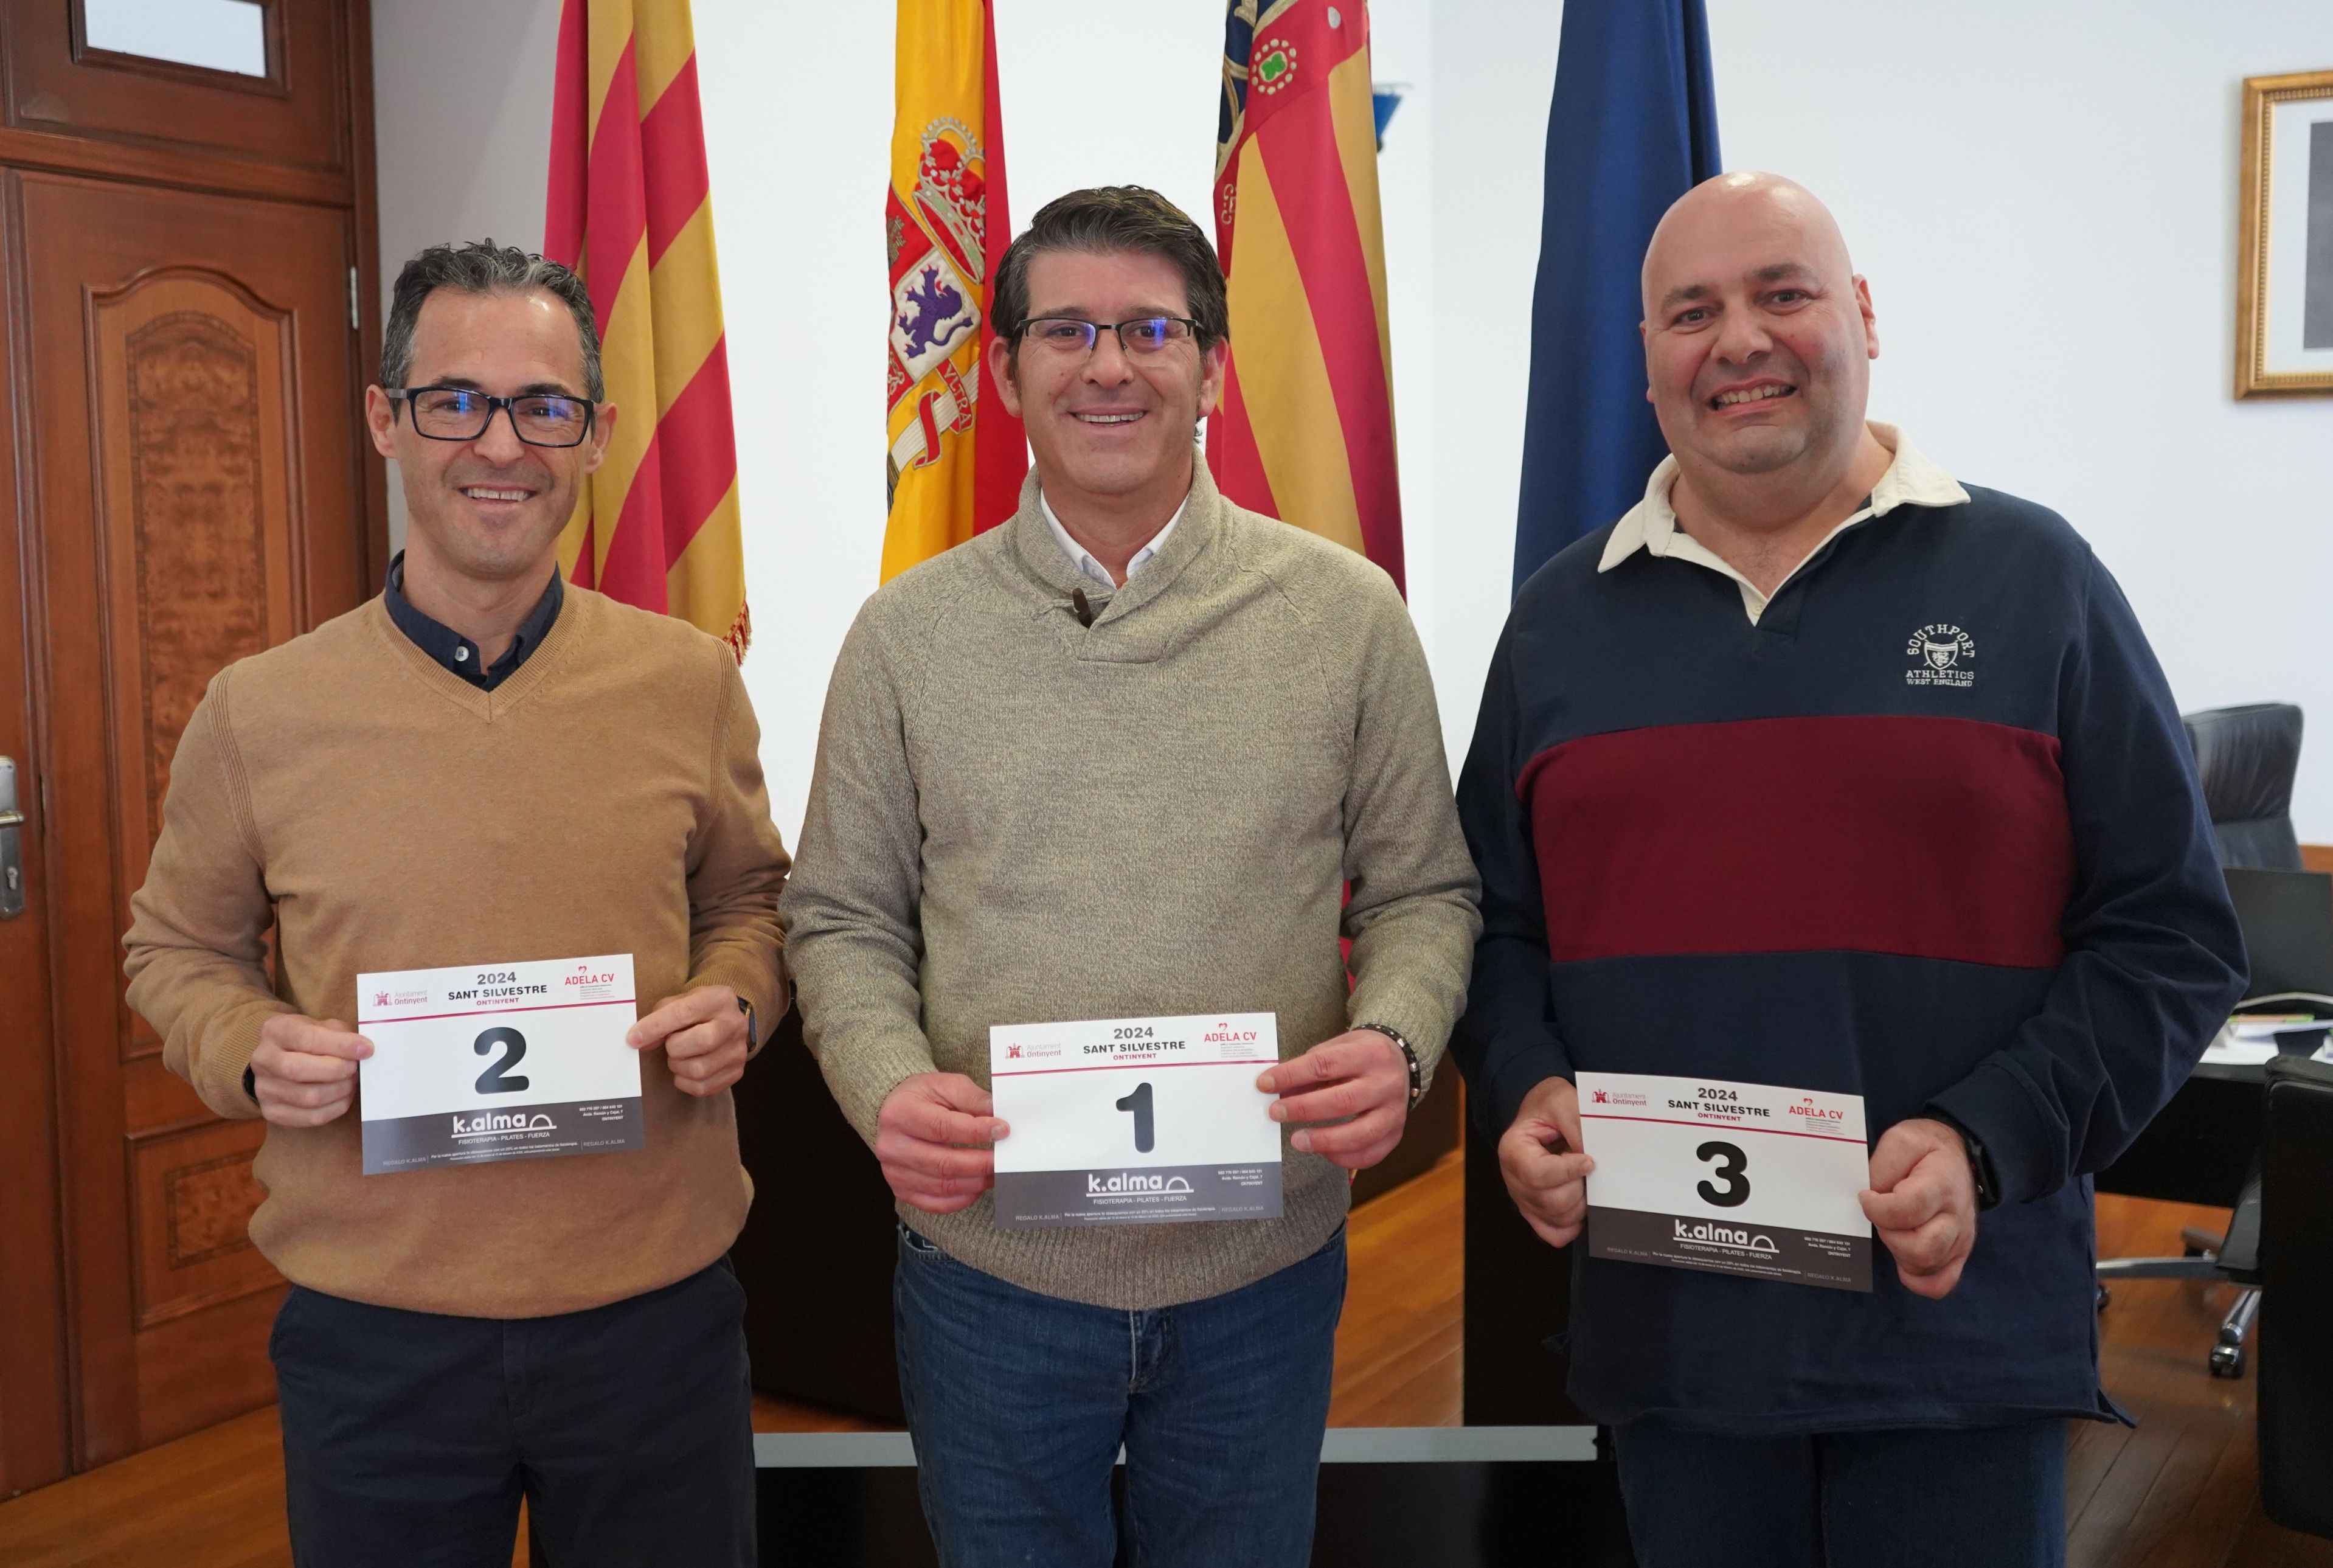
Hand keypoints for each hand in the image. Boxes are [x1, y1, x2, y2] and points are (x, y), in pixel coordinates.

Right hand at [249, 1014, 373, 1127]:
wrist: (282, 1063)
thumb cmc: (309, 1042)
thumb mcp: (323, 1027)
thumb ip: (341, 1035)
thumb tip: (363, 1049)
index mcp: (275, 1031)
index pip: (307, 1039)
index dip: (341, 1046)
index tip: (366, 1049)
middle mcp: (263, 1060)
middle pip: (298, 1070)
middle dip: (337, 1070)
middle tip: (355, 1068)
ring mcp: (264, 1089)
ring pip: (308, 1097)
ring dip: (339, 1091)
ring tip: (350, 1081)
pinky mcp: (272, 1112)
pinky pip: (311, 1117)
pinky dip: (335, 1108)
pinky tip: (342, 1097)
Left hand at [627, 984, 749, 1096]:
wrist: (728, 1023)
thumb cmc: (699, 1012)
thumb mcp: (681, 1002)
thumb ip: (659, 1017)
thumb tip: (640, 1042)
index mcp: (719, 999)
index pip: (684, 1013)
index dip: (655, 1027)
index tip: (633, 1038)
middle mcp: (734, 1024)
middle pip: (699, 1042)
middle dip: (674, 1047)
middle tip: (671, 1044)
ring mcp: (738, 1051)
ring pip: (698, 1069)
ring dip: (678, 1065)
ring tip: (680, 1056)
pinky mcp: (736, 1072)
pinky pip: (701, 1087)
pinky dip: (685, 1081)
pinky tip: (687, 1068)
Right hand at [875, 1073, 1007, 1214]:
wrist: (895, 1113)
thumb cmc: (922, 1097)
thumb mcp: (946, 1085)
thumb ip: (972, 1099)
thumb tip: (998, 1115)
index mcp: (900, 1114)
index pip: (942, 1128)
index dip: (976, 1132)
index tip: (1002, 1131)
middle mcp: (892, 1146)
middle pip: (943, 1163)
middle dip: (980, 1164)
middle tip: (1004, 1160)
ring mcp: (895, 1172)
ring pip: (942, 1186)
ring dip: (975, 1182)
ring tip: (996, 1172)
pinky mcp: (902, 1189)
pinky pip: (936, 1203)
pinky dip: (961, 1199)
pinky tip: (977, 1186)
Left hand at [1257, 1030, 1410, 1169]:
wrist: (1402, 1061)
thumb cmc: (1361, 1055)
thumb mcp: (1337, 1049)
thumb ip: (1310, 1068)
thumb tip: (1276, 1090)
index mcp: (1370, 1054)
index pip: (1324, 1065)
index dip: (1291, 1075)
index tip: (1264, 1084)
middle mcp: (1387, 1083)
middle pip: (1342, 1101)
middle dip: (1303, 1109)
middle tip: (1275, 1113)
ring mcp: (1395, 1112)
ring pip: (1359, 1133)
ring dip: (1323, 1140)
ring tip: (1296, 1140)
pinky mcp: (1396, 1135)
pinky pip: (1369, 1155)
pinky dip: (1342, 1157)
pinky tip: (1322, 1151)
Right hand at [1497, 1076, 1595, 1246]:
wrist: (1541, 1114)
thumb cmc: (1548, 1107)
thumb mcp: (1562, 1101)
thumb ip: (1576, 1124)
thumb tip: (1593, 1155)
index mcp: (1513, 1151)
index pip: (1538, 1175)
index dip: (1568, 1171)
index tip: (1589, 1161)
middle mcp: (1513, 1179)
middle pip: (1551, 1201)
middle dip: (1578, 1187)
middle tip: (1587, 1167)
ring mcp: (1524, 1199)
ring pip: (1558, 1219)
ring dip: (1580, 1203)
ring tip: (1583, 1179)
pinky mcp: (1536, 1213)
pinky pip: (1555, 1234)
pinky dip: (1572, 1224)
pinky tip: (1578, 1202)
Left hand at [1859, 1117, 1978, 1298]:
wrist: (1957, 1155)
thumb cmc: (1925, 1150)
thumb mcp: (1901, 1140)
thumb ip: (1882, 1167)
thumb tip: (1871, 1197)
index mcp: (1941, 1184)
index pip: (1909, 1209)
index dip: (1878, 1208)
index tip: (1865, 1196)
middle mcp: (1956, 1216)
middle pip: (1920, 1248)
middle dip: (1889, 1234)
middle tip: (1881, 1215)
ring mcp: (1960, 1239)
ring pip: (1926, 1266)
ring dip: (1899, 1253)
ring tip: (1894, 1229)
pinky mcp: (1959, 1253)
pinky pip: (1940, 1283)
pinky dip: (1917, 1278)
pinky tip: (1902, 1259)